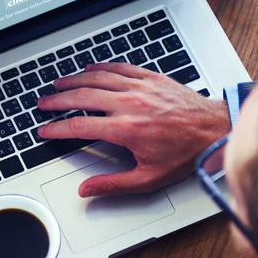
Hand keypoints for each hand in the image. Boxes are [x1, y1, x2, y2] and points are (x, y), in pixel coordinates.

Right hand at [37, 63, 229, 197]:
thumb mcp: (149, 178)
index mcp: (126, 129)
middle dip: (57, 100)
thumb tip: (87, 190)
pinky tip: (89, 68)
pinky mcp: (149, 77)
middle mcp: (129, 104)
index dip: (57, 129)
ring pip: (96, 78)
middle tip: (43, 103)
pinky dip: (100, 67)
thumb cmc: (185, 153)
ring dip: (73, 80)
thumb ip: (113, 184)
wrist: (214, 129)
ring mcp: (139, 87)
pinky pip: (118, 68)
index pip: (79, 126)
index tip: (45, 130)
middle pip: (82, 97)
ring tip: (58, 84)